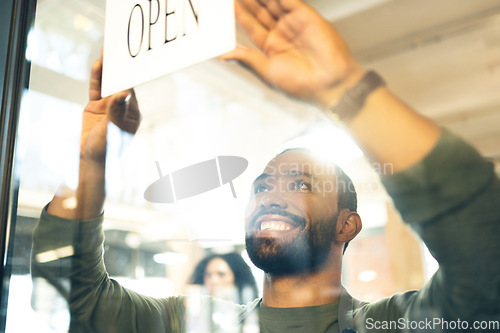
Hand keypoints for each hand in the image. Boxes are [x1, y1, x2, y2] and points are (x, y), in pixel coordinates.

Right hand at [81, 59, 140, 163]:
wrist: (91, 158)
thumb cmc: (106, 148)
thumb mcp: (112, 129)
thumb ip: (116, 110)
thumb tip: (124, 93)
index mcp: (133, 114)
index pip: (132, 91)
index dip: (129, 76)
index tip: (129, 62)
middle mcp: (123, 107)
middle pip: (120, 84)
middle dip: (118, 69)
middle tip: (116, 51)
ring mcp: (109, 105)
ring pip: (108, 84)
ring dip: (107, 70)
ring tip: (106, 52)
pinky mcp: (96, 106)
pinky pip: (96, 89)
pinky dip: (96, 78)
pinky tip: (97, 65)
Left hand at [223, 0, 364, 107]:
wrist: (328, 85)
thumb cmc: (300, 85)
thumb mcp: (267, 72)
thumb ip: (247, 59)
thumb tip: (223, 56)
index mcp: (272, 48)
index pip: (251, 25)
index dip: (239, 13)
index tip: (225, 4)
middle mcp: (283, 34)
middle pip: (260, 10)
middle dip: (247, 0)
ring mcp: (294, 23)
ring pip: (272, 2)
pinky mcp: (306, 15)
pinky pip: (288, 0)